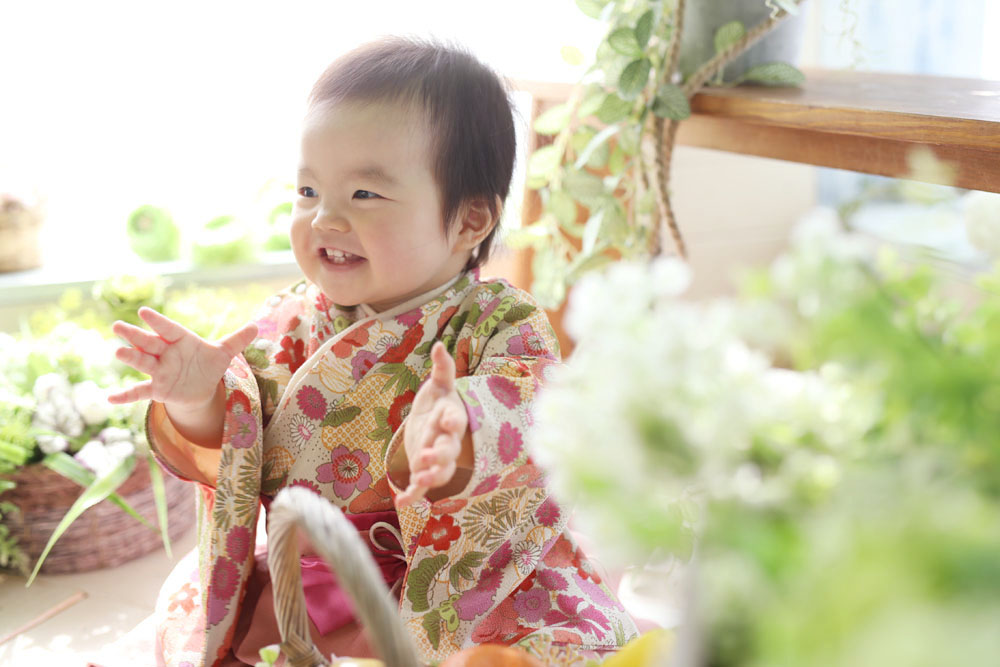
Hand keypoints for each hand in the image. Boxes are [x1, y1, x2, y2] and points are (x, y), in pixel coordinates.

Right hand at [108, 307, 257, 409]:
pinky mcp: (157, 389)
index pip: (169, 328)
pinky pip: (139, 392)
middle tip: (117, 327)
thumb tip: (256, 326)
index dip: (158, 321)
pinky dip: (125, 396)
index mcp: (180, 340)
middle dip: (135, 336)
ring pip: (142, 363)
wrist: (200, 388)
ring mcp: (159, 371)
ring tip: (118, 353)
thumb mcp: (223, 353)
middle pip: (148, 343)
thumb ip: (237, 340)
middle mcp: (166, 353)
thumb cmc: (207, 364)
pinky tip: (110, 399)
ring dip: (131, 358)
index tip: (143, 312)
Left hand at [395, 342, 469, 507]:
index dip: (453, 421)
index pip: (456, 420)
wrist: (433, 427)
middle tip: (426, 457)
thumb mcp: (438, 386)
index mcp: (451, 419)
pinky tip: (401, 503)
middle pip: (449, 451)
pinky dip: (413, 496)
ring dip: (431, 477)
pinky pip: (421, 488)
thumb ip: (442, 369)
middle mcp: (448, 442)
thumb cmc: (437, 404)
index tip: (449, 420)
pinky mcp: (424, 473)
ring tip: (419, 480)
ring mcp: (437, 460)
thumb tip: (439, 346)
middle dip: (439, 455)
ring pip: (440, 472)